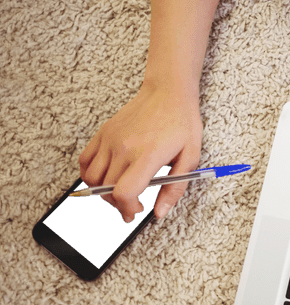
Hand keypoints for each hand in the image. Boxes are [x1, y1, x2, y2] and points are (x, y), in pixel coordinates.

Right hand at [78, 84, 202, 221]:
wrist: (167, 93)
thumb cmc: (181, 123)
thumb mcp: (190, 157)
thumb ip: (175, 188)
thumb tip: (160, 212)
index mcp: (148, 155)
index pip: (124, 192)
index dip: (127, 208)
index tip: (136, 210)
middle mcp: (124, 148)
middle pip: (106, 189)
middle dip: (118, 204)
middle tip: (131, 205)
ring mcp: (110, 140)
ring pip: (91, 178)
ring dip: (101, 192)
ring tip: (118, 192)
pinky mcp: (103, 133)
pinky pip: (84, 160)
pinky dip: (88, 174)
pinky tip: (103, 177)